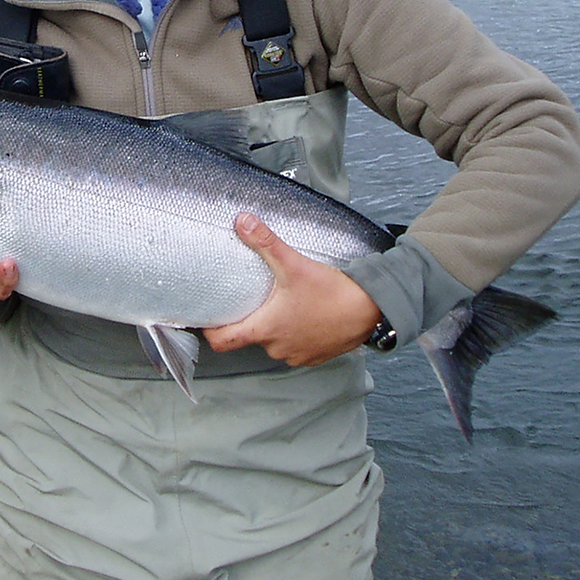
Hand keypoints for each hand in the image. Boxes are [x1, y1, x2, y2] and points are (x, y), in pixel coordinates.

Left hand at [204, 212, 382, 365]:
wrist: (371, 309)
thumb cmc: (332, 292)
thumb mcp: (294, 264)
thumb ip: (265, 243)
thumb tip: (242, 222)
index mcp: (266, 329)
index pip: (223, 342)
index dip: (211, 331)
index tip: (208, 318)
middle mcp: (278, 348)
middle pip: (250, 339)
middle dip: (250, 320)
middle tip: (251, 300)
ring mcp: (297, 355)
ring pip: (274, 343)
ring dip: (274, 328)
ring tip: (280, 305)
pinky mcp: (316, 357)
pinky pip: (295, 348)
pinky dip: (295, 334)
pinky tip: (302, 315)